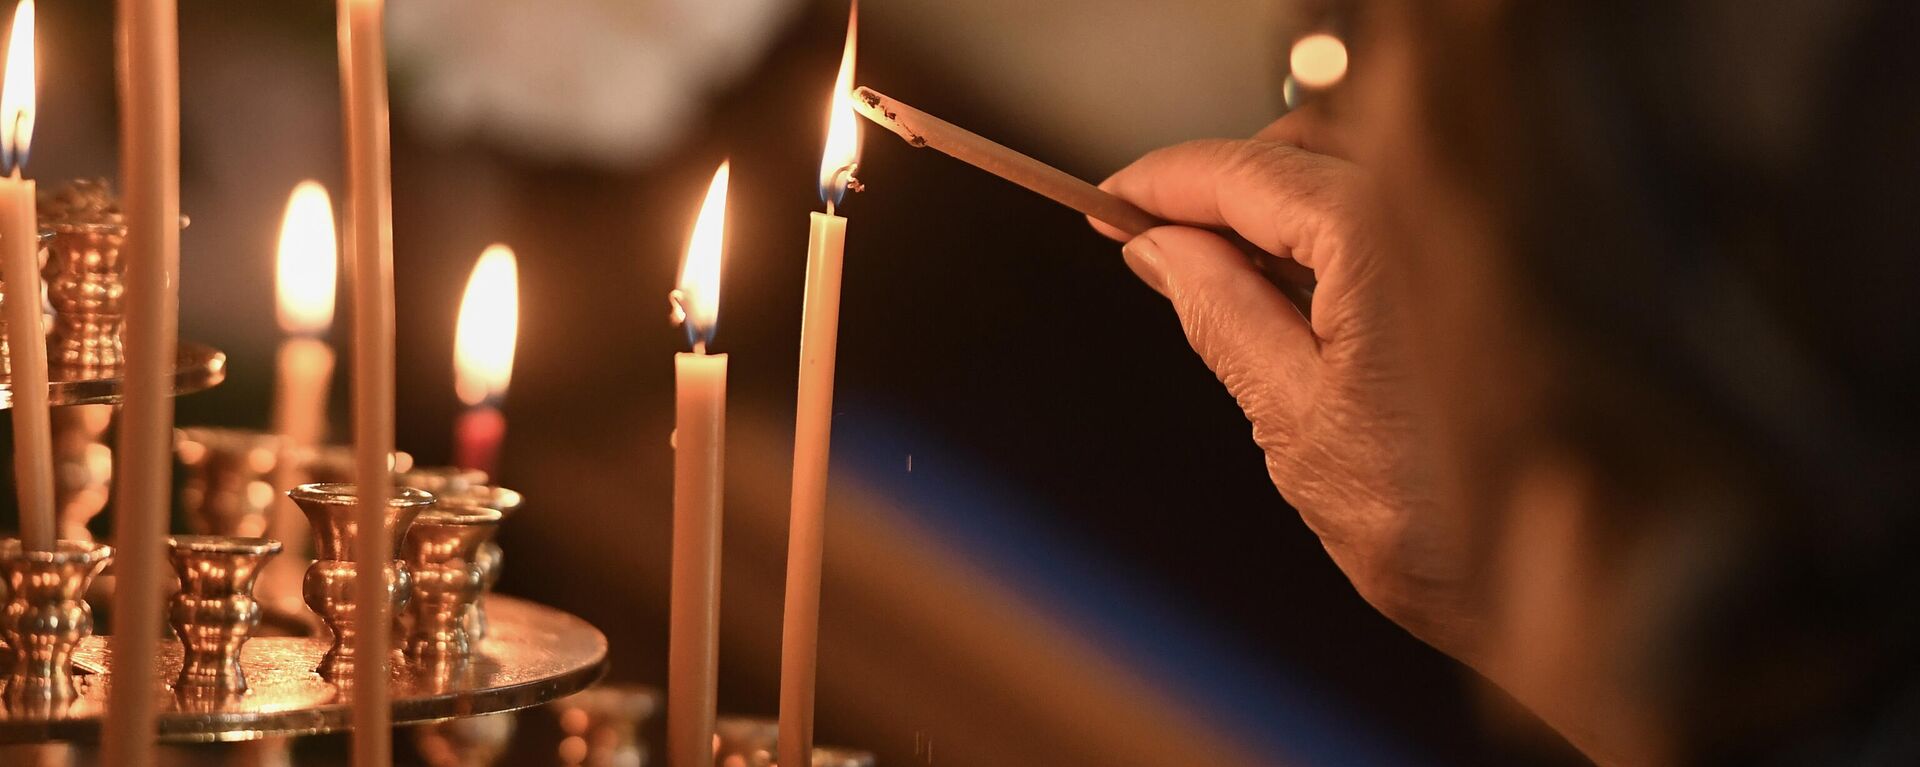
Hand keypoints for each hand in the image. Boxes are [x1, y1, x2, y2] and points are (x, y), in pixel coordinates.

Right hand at [1095, 113, 1481, 662]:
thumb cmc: (1444, 527)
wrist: (1581, 591)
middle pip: (1305, 149)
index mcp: (1383, 236)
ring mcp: (1491, 236)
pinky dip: (1343, 236)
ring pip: (1359, 172)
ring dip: (1283, 209)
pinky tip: (1307, 297)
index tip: (1107, 200)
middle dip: (1225, 187)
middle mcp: (1451, 212)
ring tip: (1225, 281)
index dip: (1165, 181)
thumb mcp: (1293, 420)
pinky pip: (1408, 215)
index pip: (1248, 171)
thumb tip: (1158, 248)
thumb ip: (1220, 313)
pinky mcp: (1515, 272)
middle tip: (1159, 247)